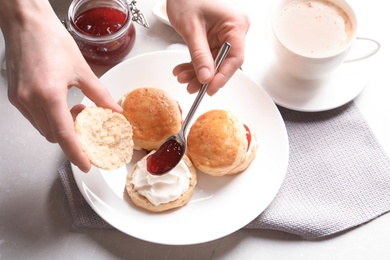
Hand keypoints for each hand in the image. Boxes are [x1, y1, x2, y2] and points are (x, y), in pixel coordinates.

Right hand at [1, 2, 121, 171]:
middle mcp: (30, 100)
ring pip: (43, 129)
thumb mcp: (82, 69)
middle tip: (87, 123)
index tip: (86, 165)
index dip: (76, 153)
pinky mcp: (15, 96)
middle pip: (54, 136)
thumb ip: (100, 94)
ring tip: (75, 109)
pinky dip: (50, 118)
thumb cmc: (52, 40)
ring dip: (61, 127)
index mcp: (48, 95)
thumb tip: (115, 111)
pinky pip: (34, 118)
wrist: (26, 23)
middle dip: (72, 136)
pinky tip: (60, 104)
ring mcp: (20, 100)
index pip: (64, 135)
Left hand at [166, 0, 249, 95]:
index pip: (235, 57)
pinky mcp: (214, 40)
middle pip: (224, 63)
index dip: (223, 76)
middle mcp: (233, 31)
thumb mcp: (191, 29)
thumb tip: (206, 77)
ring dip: (197, 74)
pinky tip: (183, 71)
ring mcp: (223, 36)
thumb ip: (199, 55)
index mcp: (235, 25)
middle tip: (193, 88)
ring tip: (183, 79)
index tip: (210, 88)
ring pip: (213, 64)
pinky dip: (195, 66)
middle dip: (206, 77)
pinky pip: (207, 58)